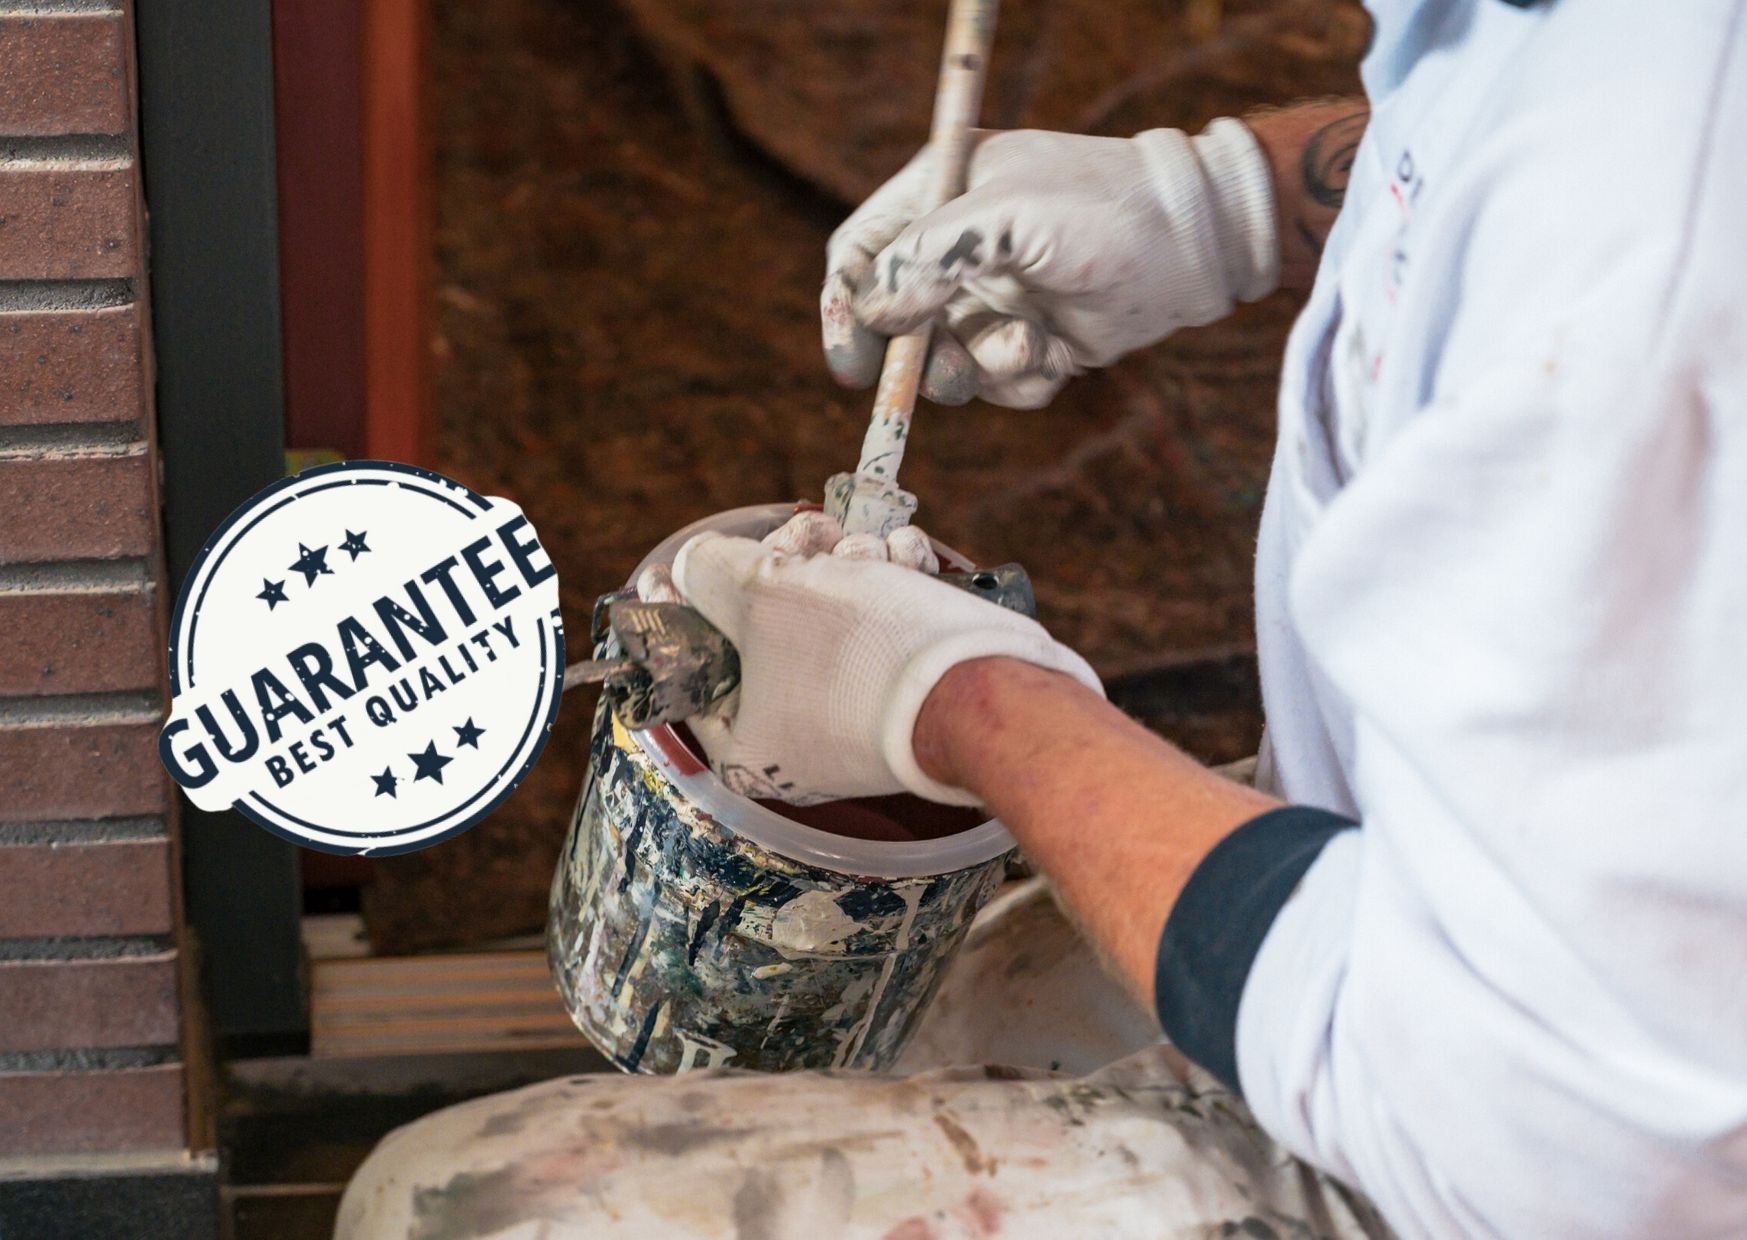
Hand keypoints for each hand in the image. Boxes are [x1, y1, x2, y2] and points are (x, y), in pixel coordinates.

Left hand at [662, 518, 1100, 805]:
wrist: (982, 680)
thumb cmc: (858, 650)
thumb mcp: (760, 595)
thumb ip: (708, 574)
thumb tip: (689, 567)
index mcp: (748, 746)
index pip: (696, 668)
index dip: (684, 606)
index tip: (672, 568)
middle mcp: (802, 743)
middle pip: (769, 630)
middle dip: (794, 566)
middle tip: (811, 537)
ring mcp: (862, 718)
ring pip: (833, 614)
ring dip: (852, 563)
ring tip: (873, 553)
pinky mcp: (913, 688)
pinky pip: (885, 626)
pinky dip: (895, 582)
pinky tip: (908, 563)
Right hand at [821, 120, 1278, 409]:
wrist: (1195, 245)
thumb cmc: (1101, 209)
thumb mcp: (1004, 215)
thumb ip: (927, 259)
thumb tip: (874, 311)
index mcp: (940, 196)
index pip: (860, 254)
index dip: (845, 308)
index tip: (854, 364)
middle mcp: (960, 250)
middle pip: (894, 323)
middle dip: (918, 357)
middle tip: (948, 373)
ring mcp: (996, 298)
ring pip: (947, 364)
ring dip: (982, 369)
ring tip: (1029, 347)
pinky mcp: (1034, 340)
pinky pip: (1000, 384)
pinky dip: (1024, 380)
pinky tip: (1061, 354)